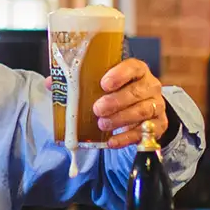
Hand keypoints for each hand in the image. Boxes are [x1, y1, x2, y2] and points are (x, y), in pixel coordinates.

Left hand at [40, 58, 169, 147]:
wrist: (144, 111)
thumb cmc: (118, 93)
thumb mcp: (101, 85)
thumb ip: (78, 82)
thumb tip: (51, 83)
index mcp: (137, 71)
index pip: (133, 67)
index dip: (119, 74)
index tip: (103, 83)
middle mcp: (150, 86)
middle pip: (138, 91)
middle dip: (117, 101)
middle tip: (97, 109)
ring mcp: (156, 106)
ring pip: (143, 111)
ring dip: (121, 119)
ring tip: (102, 125)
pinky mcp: (159, 125)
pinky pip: (145, 132)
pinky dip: (127, 138)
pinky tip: (112, 141)